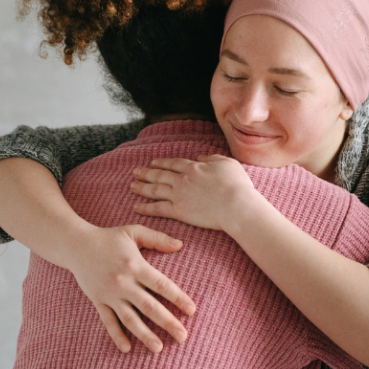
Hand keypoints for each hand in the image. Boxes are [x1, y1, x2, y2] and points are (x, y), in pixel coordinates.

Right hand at [64, 224, 196, 353]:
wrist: (75, 245)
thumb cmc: (109, 237)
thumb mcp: (134, 231)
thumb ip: (158, 239)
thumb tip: (180, 245)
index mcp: (136, 266)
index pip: (161, 285)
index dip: (178, 298)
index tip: (192, 310)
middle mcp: (124, 283)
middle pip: (149, 306)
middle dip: (167, 322)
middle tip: (183, 337)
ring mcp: (110, 294)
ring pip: (130, 318)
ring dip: (145, 335)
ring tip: (159, 348)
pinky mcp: (98, 301)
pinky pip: (108, 321)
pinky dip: (117, 335)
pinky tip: (127, 349)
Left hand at [130, 154, 257, 233]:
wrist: (236, 205)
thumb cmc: (237, 184)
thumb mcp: (227, 163)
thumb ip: (212, 158)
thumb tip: (200, 157)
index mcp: (194, 167)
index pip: (173, 163)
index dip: (162, 162)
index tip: (153, 162)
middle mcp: (182, 180)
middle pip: (159, 175)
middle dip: (146, 173)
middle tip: (135, 172)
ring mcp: (178, 195)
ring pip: (154, 190)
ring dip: (142, 187)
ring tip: (132, 186)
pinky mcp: (178, 211)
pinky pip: (157, 208)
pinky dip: (145, 207)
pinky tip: (136, 206)